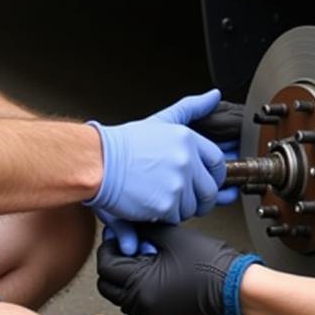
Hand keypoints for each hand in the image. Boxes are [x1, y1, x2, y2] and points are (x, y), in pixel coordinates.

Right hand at [87, 89, 234, 223]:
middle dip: (199, 197)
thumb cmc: (123, 145)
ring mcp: (177, 184)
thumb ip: (192, 108)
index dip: (213, 175)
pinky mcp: (165, 205)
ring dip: (180, 207)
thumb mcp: (161, 120)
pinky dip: (165, 216)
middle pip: (209, 190)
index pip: (217, 162)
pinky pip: (176, 218)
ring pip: (193, 207)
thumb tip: (214, 96)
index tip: (204, 180)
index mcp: (187, 139)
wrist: (97, 162)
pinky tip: (150, 202)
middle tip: (182, 194)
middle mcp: (186, 161)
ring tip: (160, 195)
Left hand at [96, 221, 262, 314]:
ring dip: (126, 274)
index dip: (111, 245)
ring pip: (120, 293)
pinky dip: (138, 284)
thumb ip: (143, 229)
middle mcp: (141, 304)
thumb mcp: (171, 236)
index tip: (120, 233)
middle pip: (107, 282)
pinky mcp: (159, 313)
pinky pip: (136, 299)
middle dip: (114, 262)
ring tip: (147, 256)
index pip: (106, 265)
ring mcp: (150, 312)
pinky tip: (156, 267)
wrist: (234, 285)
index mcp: (139, 286)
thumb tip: (126, 226)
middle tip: (131, 245)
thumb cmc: (209, 263)